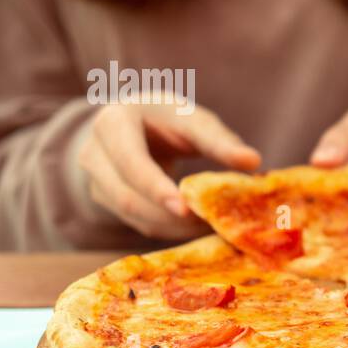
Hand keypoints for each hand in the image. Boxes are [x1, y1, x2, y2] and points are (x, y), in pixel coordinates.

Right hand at [78, 101, 260, 238]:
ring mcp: (94, 180)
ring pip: (132, 214)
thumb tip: (254, 162)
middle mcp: (93, 152)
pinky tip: (197, 228)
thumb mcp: (191, 120)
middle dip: (169, 214)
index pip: (130, 161)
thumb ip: (219, 141)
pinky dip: (169, 229)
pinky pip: (138, 222)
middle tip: (209, 223)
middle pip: (126, 195)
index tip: (187, 208)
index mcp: (112, 122)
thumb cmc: (168, 118)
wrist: (133, 125)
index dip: (156, 187)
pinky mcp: (105, 201)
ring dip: (172, 226)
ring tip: (210, 225)